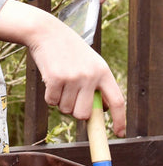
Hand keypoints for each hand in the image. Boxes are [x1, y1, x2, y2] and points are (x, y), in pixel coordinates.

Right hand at [0, 0, 125, 136]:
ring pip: (66, 109)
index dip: (119, 120)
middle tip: (70, 99)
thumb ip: (96, 84)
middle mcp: (90, 76)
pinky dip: (49, 96)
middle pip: (85, 113)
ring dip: (60, 102)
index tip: (118, 133)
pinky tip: (50, 80)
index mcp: (103, 72)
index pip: (117, 101)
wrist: (45, 32)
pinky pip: (52, 102)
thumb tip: (100, 111)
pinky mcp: (55, 78)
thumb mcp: (89, 62)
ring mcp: (73, 77)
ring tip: (60, 83)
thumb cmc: (67, 49)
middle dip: (76, 112)